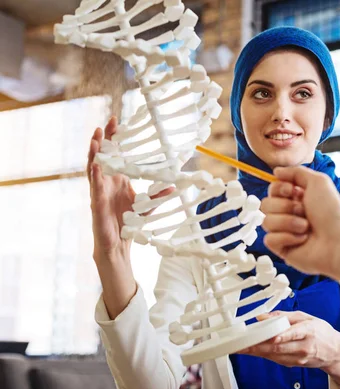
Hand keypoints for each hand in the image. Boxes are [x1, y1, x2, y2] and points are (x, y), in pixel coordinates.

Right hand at [87, 117, 173, 264]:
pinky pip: (94, 187)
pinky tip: (95, 165)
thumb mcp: (146, 206)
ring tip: (96, 137)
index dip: (115, 138)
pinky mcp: (96, 203)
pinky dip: (94, 175)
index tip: (118, 120)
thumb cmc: (128, 223)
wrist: (118, 244)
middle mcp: (107, 182)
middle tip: (107, 122)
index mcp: (117, 179)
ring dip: (94, 152)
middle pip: (103, 156)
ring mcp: (99, 191)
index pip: (116, 154)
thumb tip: (174, 186)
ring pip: (94, 167)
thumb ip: (158, 195)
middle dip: (105, 139)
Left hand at [239, 311, 339, 388]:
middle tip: (242, 343)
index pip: (292, 333)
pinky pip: (276, 360)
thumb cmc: (321, 332)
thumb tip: (263, 316)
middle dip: (258, 345)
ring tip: (242, 348)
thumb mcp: (306, 317)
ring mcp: (299, 358)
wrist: (335, 352)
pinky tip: (254, 351)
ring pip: (274, 355)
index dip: (279, 336)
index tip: (266, 336)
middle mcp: (304, 346)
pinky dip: (264, 355)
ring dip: (257, 352)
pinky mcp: (295, 365)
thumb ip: (283, 316)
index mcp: (308, 331)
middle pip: (278, 347)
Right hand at [261, 166, 339, 277]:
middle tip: (304, 211)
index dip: (279, 189)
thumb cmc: (332, 212)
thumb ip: (296, 172)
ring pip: (266, 221)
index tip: (293, 191)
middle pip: (266, 204)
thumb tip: (276, 171)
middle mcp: (289, 214)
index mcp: (296, 198)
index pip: (272, 189)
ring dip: (288, 222)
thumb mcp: (318, 182)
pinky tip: (302, 240)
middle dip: (285, 206)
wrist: (338, 241)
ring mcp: (284, 232)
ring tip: (306, 227)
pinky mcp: (282, 248)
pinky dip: (286, 238)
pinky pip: (269, 239)